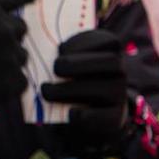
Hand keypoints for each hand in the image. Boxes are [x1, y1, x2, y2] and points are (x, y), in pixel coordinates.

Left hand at [41, 29, 127, 143]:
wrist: (88, 113)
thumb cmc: (72, 80)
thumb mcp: (69, 64)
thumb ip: (61, 56)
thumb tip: (39, 52)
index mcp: (109, 53)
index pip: (109, 41)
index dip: (85, 42)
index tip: (60, 49)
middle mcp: (119, 72)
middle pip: (112, 61)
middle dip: (80, 63)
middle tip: (55, 68)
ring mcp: (119, 95)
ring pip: (105, 89)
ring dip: (71, 89)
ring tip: (47, 91)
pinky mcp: (114, 118)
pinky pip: (105, 117)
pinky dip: (84, 114)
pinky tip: (68, 112)